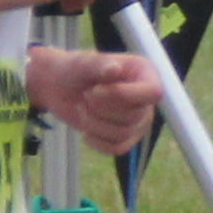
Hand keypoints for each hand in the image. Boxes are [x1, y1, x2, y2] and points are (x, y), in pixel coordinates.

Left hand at [27, 42, 162, 156]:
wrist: (60, 87)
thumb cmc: (76, 70)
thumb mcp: (84, 63)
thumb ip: (100, 64)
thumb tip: (115, 69)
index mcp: (144, 74)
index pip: (153, 92)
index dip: (124, 95)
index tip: (96, 89)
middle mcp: (146, 99)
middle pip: (134, 116)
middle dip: (101, 108)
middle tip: (86, 94)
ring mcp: (138, 121)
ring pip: (123, 133)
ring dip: (94, 123)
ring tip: (82, 109)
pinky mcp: (125, 138)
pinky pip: (117, 148)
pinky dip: (96, 141)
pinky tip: (85, 129)